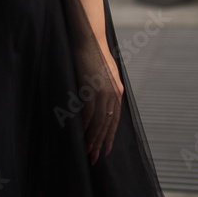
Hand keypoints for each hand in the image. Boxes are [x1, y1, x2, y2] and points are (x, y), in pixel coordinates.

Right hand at [84, 48, 122, 165]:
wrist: (89, 38)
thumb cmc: (94, 53)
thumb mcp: (105, 72)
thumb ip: (106, 86)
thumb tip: (104, 99)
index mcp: (118, 90)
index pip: (116, 119)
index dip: (111, 136)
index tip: (107, 150)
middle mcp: (114, 93)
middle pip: (109, 124)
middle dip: (102, 143)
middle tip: (95, 158)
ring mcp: (104, 91)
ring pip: (100, 122)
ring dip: (93, 138)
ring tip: (87, 151)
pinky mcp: (92, 88)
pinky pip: (89, 112)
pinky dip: (84, 125)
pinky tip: (80, 134)